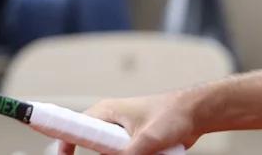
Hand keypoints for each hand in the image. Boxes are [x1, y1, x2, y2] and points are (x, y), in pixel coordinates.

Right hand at [57, 93, 198, 154]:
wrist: (198, 114)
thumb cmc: (174, 116)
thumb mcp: (148, 138)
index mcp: (106, 111)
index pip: (74, 128)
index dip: (64, 144)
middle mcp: (109, 121)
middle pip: (89, 146)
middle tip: (123, 153)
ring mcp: (121, 133)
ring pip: (107, 154)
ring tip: (146, 148)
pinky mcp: (132, 143)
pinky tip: (151, 153)